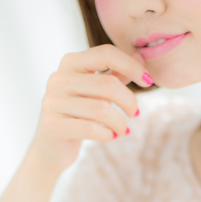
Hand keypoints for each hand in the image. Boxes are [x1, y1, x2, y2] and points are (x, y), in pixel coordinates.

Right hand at [29, 45, 151, 175]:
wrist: (52, 147)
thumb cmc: (79, 114)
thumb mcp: (98, 91)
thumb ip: (116, 73)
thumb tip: (141, 55)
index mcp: (70, 63)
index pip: (106, 54)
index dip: (131, 66)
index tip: (148, 81)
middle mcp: (58, 78)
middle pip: (108, 84)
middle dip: (129, 101)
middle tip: (135, 113)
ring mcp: (53, 102)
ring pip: (101, 109)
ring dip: (120, 123)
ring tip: (123, 130)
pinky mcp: (52, 125)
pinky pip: (91, 128)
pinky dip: (107, 134)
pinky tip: (110, 136)